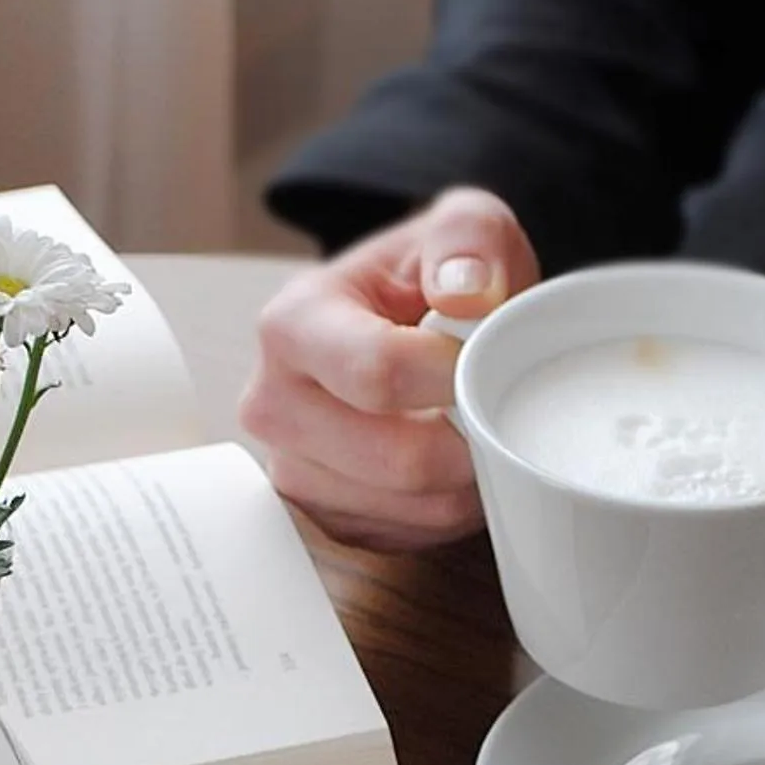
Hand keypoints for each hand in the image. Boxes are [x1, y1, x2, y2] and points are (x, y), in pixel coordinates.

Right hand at [238, 188, 540, 547]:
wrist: (399, 328)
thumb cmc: (429, 281)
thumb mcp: (462, 228)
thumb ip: (470, 237)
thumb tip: (467, 292)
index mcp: (292, 324)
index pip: (378, 373)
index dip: (454, 377)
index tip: (481, 360)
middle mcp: (272, 404)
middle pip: (397, 459)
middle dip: (468, 439)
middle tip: (491, 402)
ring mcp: (292, 470)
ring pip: (411, 507)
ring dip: (465, 479)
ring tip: (469, 427)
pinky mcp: (322, 518)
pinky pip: (407, 536)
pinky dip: (447, 508)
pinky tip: (448, 463)